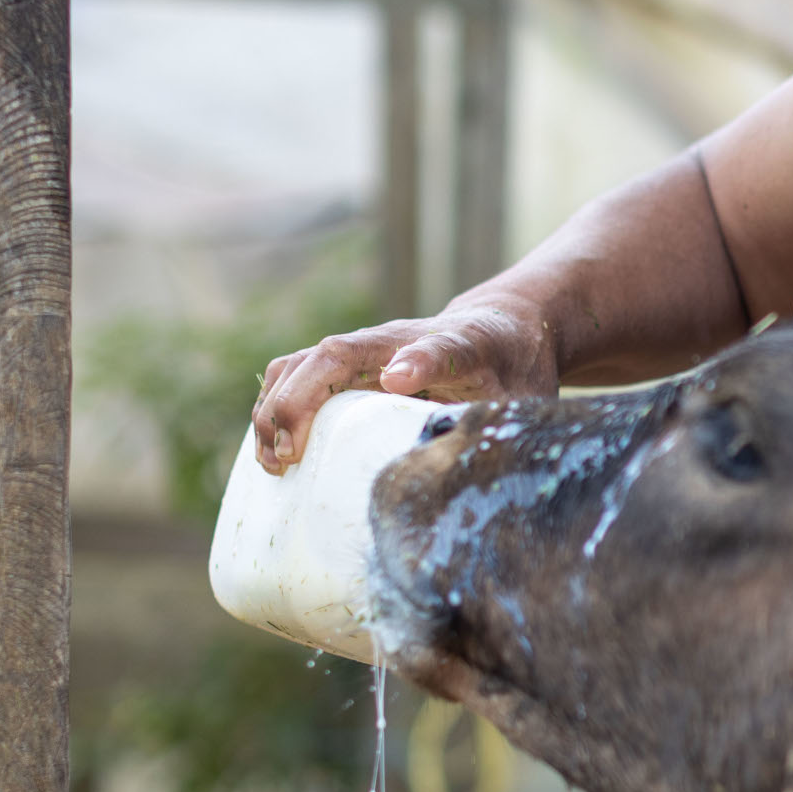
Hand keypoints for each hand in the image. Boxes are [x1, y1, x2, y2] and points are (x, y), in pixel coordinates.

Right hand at [253, 297, 557, 473]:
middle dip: (300, 402)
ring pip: (301, 363)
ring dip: (276, 406)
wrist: (500, 329)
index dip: (418, 362)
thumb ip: (500, 418)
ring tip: (273, 463)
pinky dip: (274, 406)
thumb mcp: (521, 396)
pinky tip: (271, 451)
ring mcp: (365, 349)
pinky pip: (296, 375)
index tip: (397, 381)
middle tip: (289, 457)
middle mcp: (396, 340)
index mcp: (456, 343)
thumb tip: (460, 451)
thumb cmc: (510, 369)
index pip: (438, 348)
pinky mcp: (347, 365)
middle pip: (333, 354)